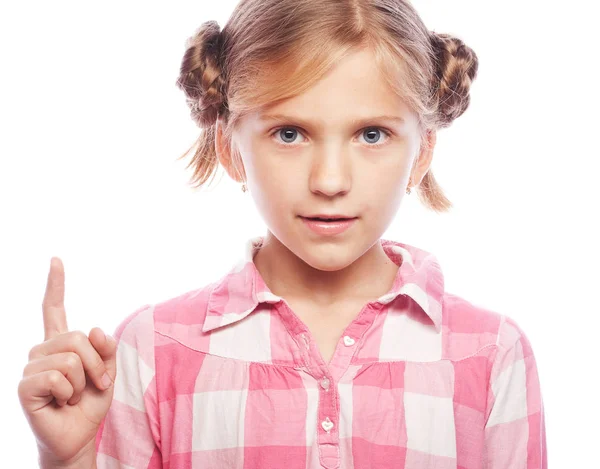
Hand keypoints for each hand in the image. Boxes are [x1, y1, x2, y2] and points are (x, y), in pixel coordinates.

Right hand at [17, 257, 117, 465]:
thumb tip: (93, 329)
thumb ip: (105, 348)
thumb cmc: (91, 403)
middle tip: (95, 384)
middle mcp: (43, 350)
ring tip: (75, 396)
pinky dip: (70, 392)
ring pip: (70, 358)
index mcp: (61, 344)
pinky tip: (62, 402)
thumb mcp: (107, 371)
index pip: (53, 309)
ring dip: (84, 381)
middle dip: (96, 363)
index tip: (56, 260)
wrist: (79, 436)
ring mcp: (31, 367)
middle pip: (77, 337)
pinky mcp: (25, 386)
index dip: (55, 284)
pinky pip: (58, 377)